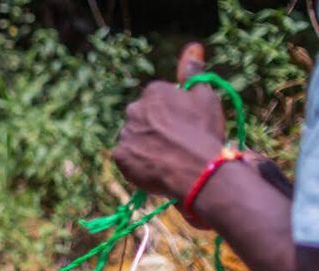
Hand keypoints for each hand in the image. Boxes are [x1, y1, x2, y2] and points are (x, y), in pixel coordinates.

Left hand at [113, 42, 224, 200]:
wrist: (195, 168)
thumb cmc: (202, 131)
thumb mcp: (205, 97)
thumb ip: (194, 73)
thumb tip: (192, 47)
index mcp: (154, 92)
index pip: (157, 99)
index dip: (171, 112)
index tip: (183, 124)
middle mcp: (134, 109)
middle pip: (142, 117)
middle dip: (154, 127)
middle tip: (173, 142)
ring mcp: (125, 133)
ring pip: (134, 137)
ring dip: (145, 145)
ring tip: (166, 157)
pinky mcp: (119, 155)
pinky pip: (126, 157)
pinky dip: (137, 162)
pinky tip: (154, 167)